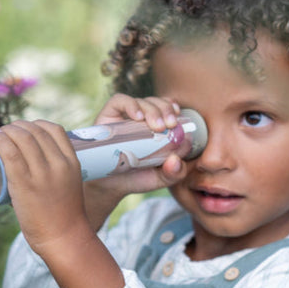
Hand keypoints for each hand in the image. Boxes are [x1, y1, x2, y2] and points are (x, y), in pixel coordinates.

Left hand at [0, 119, 125, 287]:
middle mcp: (58, 164)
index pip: (54, 130)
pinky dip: (1, 140)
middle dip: (19, 125)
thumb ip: (59, 172)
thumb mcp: (70, 184)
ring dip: (8, 130)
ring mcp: (41, 174)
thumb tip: (40, 164)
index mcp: (72, 163)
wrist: (64, 238)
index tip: (27, 128)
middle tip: (9, 131)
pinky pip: (10, 153)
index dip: (37, 123)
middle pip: (35, 131)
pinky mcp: (24, 184)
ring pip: (22, 138)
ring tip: (0, 133)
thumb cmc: (66, 215)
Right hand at [82, 94, 190, 226]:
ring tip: (158, 126)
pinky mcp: (109, 115)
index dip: (174, 108)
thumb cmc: (138, 178)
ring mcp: (125, 116)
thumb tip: (177, 159)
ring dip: (153, 110)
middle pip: (157, 103)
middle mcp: (143, 120)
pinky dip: (131, 105)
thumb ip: (176, 172)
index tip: (179, 119)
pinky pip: (120, 101)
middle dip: (166, 110)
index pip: (168, 109)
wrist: (110, 186)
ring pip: (142, 101)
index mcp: (158, 129)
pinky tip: (138, 117)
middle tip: (171, 124)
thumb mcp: (162, 178)